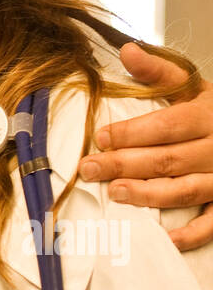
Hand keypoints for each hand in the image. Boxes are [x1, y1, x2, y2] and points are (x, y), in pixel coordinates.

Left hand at [79, 42, 212, 250]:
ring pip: (185, 190)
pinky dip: (191, 234)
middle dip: (124, 164)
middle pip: (167, 159)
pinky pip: (212, 223)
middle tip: (90, 169)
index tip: (99, 137)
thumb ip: (161, 71)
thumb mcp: (195, 86)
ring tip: (116, 193)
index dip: (132, 133)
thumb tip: (127, 50)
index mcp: (206, 115)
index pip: (166, 126)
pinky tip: (166, 239)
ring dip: (149, 195)